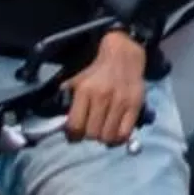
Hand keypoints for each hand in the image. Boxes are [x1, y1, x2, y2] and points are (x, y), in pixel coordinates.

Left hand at [62, 30, 146, 145]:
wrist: (123, 56)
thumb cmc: (97, 72)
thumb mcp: (77, 81)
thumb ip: (67, 100)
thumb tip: (58, 123)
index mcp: (85, 90)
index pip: (75, 126)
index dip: (73, 135)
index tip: (76, 134)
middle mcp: (102, 96)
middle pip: (91, 134)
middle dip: (89, 135)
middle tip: (91, 128)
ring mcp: (120, 101)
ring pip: (107, 136)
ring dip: (103, 137)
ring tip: (103, 130)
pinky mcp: (135, 105)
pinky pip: (125, 134)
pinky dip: (118, 138)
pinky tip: (115, 132)